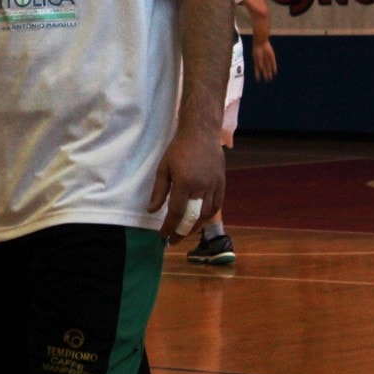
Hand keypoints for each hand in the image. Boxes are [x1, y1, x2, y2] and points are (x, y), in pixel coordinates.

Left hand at [148, 124, 223, 241]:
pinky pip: (217, 205)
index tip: (163, 236)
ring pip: (206, 214)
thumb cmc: (179, 149)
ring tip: (185, 231)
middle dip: (182, 232)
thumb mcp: (164, 168)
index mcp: (184, 183)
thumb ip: (159, 191)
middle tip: (173, 240)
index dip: (169, 227)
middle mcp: (201, 187)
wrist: (201, 133)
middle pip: (193, 218)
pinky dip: (209, 216)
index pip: (177, 212)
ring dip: (195, 226)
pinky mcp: (222, 183)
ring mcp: (214, 186)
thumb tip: (152, 211)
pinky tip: (201, 220)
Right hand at [253, 39, 277, 81]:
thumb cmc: (257, 49)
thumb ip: (258, 63)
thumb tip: (260, 69)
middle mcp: (262, 62)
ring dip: (269, 73)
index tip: (258, 80)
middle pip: (264, 70)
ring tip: (270, 78)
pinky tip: (275, 72)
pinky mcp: (272, 57)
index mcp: (257, 62)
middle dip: (265, 75)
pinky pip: (273, 64)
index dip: (257, 75)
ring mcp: (267, 60)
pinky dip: (274, 68)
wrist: (261, 42)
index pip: (257, 70)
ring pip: (269, 68)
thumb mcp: (256, 57)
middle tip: (267, 80)